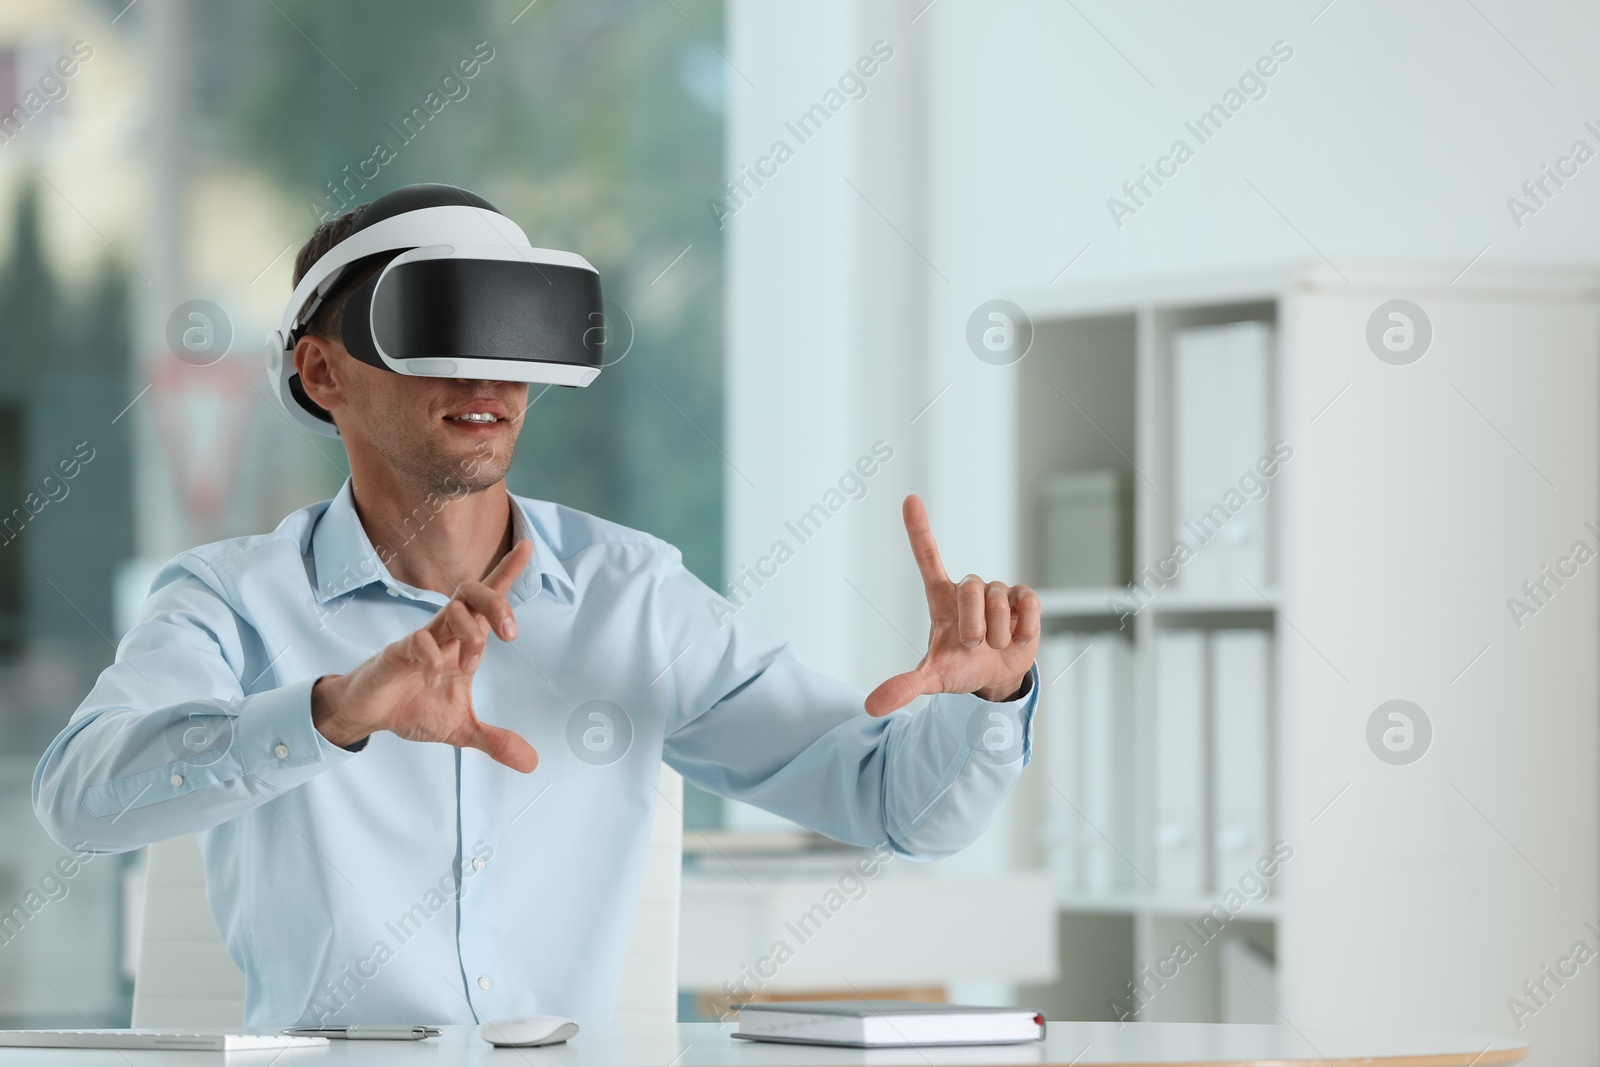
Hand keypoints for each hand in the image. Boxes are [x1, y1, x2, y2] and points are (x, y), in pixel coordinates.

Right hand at [311, 539, 537, 771]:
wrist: (369, 715)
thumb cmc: (413, 706)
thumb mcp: (460, 730)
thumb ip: (495, 741)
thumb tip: (531, 763)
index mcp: (462, 641)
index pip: (488, 600)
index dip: (508, 573)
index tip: (528, 546)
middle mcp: (444, 632)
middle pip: (472, 593)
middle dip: (497, 604)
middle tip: (511, 634)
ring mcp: (421, 640)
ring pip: (450, 611)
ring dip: (470, 636)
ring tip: (470, 669)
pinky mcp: (396, 654)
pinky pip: (417, 643)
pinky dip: (433, 660)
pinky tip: (434, 680)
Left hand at [864, 495, 1040, 716]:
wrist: (996, 680)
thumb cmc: (960, 669)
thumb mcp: (932, 679)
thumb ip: (905, 687)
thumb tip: (870, 706)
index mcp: (941, 598)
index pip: (927, 556)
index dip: (919, 528)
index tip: (909, 499)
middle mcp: (968, 589)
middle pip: (972, 586)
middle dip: (974, 623)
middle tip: (973, 644)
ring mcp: (998, 592)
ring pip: (999, 599)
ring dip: (998, 632)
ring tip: (994, 645)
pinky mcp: (1025, 600)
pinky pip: (1028, 603)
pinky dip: (1024, 627)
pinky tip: (1018, 637)